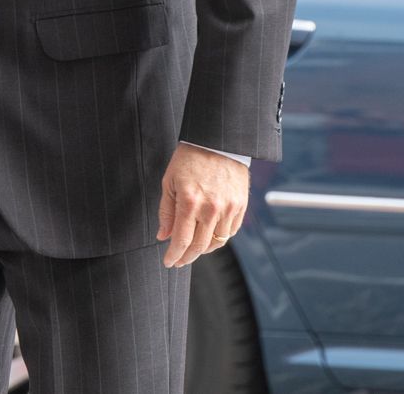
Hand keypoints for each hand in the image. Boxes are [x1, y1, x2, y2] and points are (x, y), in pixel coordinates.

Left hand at [156, 143, 248, 268]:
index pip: (181, 240)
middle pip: (199, 246)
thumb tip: (163, 236)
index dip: (174, 255)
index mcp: (190, 202)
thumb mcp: (170, 182)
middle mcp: (211, 208)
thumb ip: (166, 212)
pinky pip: (230, 232)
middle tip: (179, 261)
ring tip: (192, 249)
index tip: (168, 262)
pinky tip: (209, 237)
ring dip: (203, 250)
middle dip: (187, 257)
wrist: (217, 141)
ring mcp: (228, 208)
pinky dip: (219, 239)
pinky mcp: (240, 206)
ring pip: (217, 242)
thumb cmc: (189, 158)